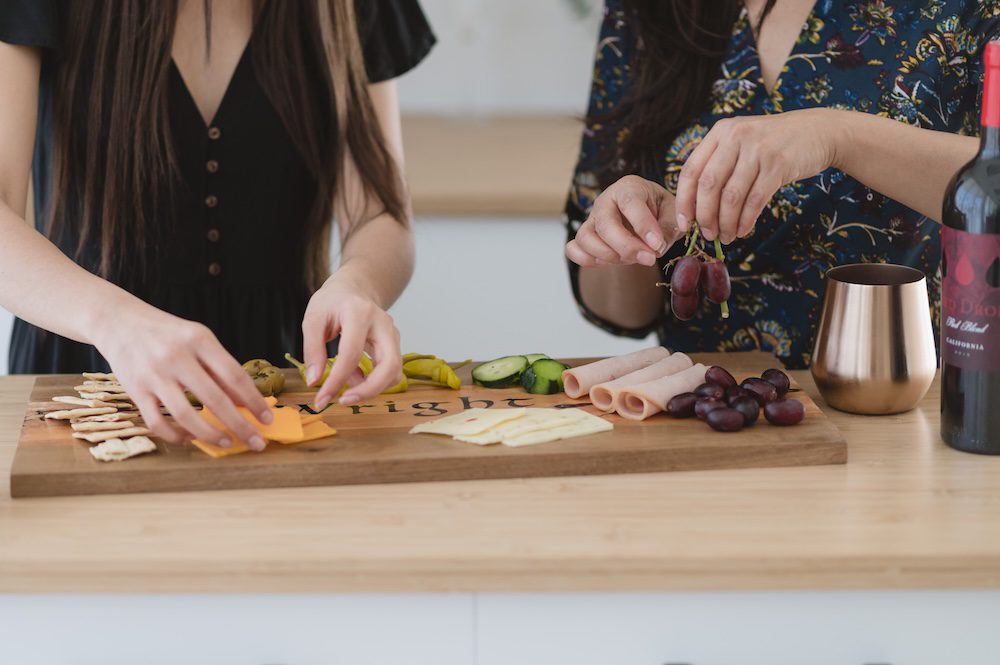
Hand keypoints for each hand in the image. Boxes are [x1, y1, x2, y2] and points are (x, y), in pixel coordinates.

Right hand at [93, 305, 272, 449]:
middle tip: (257, 442)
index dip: (254, 401)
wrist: (119, 321)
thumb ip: (220, 370)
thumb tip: (246, 402)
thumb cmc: (167, 334)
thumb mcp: (198, 341)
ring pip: (186, 415)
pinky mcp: (135, 390)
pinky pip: (157, 422)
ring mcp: (154, 375)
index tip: (267, 418)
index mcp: (199, 340)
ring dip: (210, 434)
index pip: (234, 375)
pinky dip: (176, 435)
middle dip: (240, 425)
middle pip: (215, 399)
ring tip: (227, 442)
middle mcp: (176, 357)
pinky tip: (190, 437)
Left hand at [302, 273, 402, 410]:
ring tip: (345, 385)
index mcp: (359, 313)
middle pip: (389, 365)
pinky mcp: (395, 347)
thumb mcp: (313, 319)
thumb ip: (312, 349)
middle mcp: (383, 325)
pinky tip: (354, 376)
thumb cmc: (333, 302)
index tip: (321, 398)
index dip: (336, 380)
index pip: (351, 353)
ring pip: (394, 372)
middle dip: (369, 390)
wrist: (355, 289)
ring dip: (371, 388)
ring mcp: (393, 336)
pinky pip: (390, 372)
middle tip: (344, 401)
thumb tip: (315, 382)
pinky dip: (373, 382)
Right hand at [565, 175, 682, 266]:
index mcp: (629, 187)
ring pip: (585, 237)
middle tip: (649, 259)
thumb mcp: (673, 215)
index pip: (630, 203)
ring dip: (607, 255)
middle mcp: (605, 200)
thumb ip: (667, 228)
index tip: (657, 246)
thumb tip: (656, 247)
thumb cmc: (660, 213)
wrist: (646, 218)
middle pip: (605, 224)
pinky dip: (585, 259)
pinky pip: (572, 248)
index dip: (643, 226)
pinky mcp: (584, 235)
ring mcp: (592, 218)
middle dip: (627, 246)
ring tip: (630, 260)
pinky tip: (606, 263)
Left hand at [674, 108, 839, 243]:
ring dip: (726, 223)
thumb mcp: (741, 142)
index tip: (684, 224)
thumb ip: (718, 164)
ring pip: (731, 196)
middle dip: (705, 216)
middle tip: (707, 235)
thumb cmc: (773, 144)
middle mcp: (736, 136)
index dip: (683, 201)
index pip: (691, 170)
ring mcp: (758, 149)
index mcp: (720, 132)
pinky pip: (754, 200)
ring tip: (726, 237)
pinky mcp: (778, 164)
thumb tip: (694, 208)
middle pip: (708, 185)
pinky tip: (742, 230)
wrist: (818, 131)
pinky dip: (745, 220)